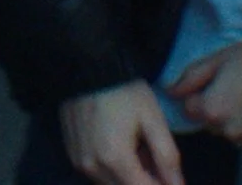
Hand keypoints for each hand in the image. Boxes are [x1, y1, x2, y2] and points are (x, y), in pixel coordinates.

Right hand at [58, 80, 182, 184]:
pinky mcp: (72, 156)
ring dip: (129, 176)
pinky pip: (98, 175)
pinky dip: (113, 169)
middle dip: (146, 180)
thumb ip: (168, 157)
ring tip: (138, 147)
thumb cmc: (124, 91)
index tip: (169, 173)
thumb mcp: (153, 119)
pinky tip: (120, 146)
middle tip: (154, 156)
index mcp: (115, 159)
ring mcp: (79, 163)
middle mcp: (93, 168)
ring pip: (112, 184)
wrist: (88, 67)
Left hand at [173, 41, 241, 149]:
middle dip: (219, 108)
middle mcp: (232, 131)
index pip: (191, 109)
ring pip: (236, 132)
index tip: (215, 81)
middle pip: (213, 123)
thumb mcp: (219, 59)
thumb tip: (171, 92)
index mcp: (213, 110)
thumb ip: (191, 78)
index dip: (200, 93)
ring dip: (239, 119)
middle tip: (237, 86)